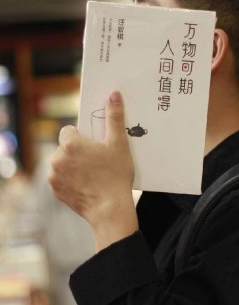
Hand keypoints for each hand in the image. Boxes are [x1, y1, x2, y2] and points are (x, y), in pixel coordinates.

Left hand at [48, 91, 138, 250]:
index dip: (82, 136)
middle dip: (78, 151)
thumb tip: (113, 95)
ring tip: (93, 173)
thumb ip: (114, 117)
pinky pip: (61, 179)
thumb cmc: (115, 175)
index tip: (94, 145)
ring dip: (73, 165)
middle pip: (65, 147)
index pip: (68, 131)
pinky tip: (87, 184)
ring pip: (62, 163)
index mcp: (71, 144)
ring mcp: (54, 176)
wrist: (110, 209)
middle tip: (97, 160)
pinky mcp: (56, 191)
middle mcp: (57, 158)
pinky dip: (71, 179)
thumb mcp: (119, 144)